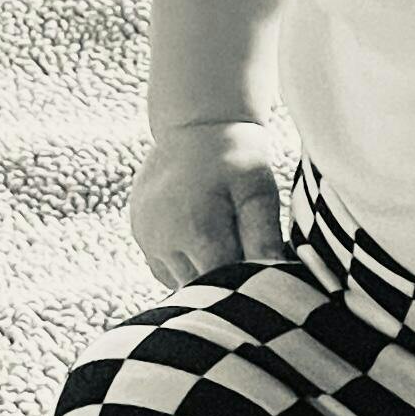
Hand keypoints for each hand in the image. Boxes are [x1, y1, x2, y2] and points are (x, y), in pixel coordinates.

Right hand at [129, 119, 288, 288]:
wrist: (195, 126)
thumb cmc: (236, 158)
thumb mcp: (258, 190)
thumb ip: (264, 235)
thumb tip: (275, 274)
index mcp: (198, 230)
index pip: (225, 288)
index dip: (248, 288)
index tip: (266, 280)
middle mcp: (164, 240)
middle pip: (201, 289)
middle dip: (226, 285)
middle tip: (248, 259)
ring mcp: (147, 239)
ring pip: (182, 284)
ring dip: (204, 274)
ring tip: (224, 242)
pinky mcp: (140, 236)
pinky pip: (167, 271)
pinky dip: (186, 266)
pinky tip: (202, 240)